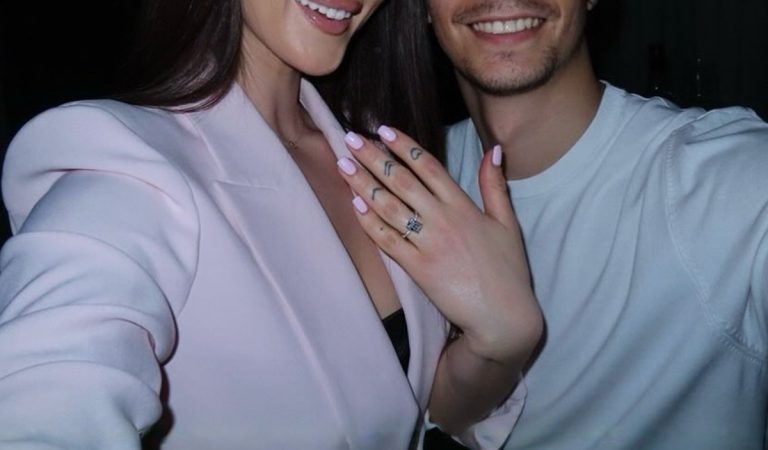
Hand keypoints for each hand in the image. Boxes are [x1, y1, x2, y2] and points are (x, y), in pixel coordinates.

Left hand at [337, 126, 541, 363]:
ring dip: (363, 184)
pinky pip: (388, 241)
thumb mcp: (508, 223)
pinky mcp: (418, 269)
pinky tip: (354, 205)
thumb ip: (495, 186)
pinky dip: (370, 223)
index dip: (405, 146)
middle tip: (350, 139)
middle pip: (401, 181)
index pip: (429, 167)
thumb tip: (493, 150)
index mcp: (463, 206)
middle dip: (373, 157)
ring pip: (389, 207)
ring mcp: (428, 244)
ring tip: (343, 165)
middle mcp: (443, 220)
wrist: (503, 316)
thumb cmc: (508, 271)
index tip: (383, 129)